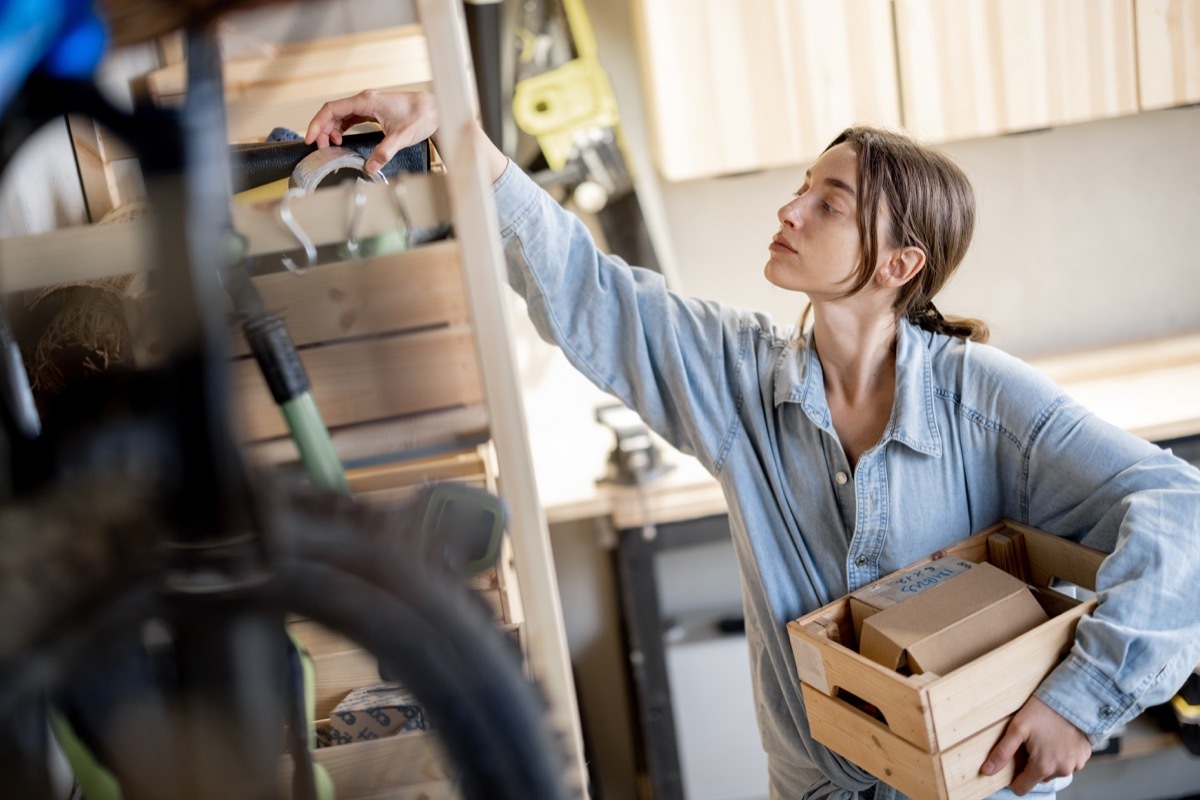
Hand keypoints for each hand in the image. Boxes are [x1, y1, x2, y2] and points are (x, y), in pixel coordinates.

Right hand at [305, 90, 438, 172]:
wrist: (435, 110)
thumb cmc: (421, 117)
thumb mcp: (402, 137)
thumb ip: (385, 151)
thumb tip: (370, 166)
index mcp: (366, 101)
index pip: (332, 109)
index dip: (317, 124)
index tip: (310, 139)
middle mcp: (365, 99)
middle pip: (333, 112)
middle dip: (322, 130)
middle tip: (320, 148)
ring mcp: (369, 104)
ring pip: (341, 114)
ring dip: (332, 129)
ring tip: (331, 146)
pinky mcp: (374, 110)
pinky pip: (351, 117)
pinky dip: (342, 127)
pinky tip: (341, 138)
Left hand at [981, 696, 1091, 794]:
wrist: (1073, 699)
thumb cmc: (1043, 711)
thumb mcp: (1017, 728)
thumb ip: (1002, 752)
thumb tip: (986, 771)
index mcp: (1043, 766)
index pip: (1022, 788)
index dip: (1014, 779)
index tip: (1012, 766)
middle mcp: (1061, 770)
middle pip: (1038, 778)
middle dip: (1032, 765)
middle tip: (1030, 744)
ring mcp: (1075, 765)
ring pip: (1054, 770)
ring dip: (1048, 761)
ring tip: (1045, 739)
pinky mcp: (1084, 757)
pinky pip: (1068, 763)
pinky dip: (1062, 755)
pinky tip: (1058, 739)